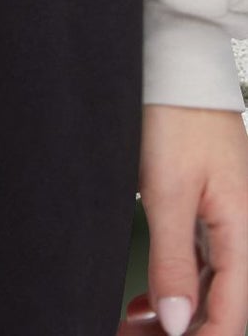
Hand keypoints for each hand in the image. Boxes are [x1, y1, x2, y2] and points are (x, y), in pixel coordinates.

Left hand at [142, 102, 247, 333]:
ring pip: (212, 286)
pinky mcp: (210, 207)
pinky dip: (178, 283)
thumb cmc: (175, 115)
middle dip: (187, 329)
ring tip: (137, 324)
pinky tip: (152, 297)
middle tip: (138, 335)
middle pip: (224, 304)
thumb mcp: (166, 189)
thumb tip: (177, 321)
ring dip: (180, 311)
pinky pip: (202, 261)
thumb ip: (174, 257)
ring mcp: (229, 221)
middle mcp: (243, 232)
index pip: (232, 314)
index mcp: (244, 233)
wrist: (176, 66)